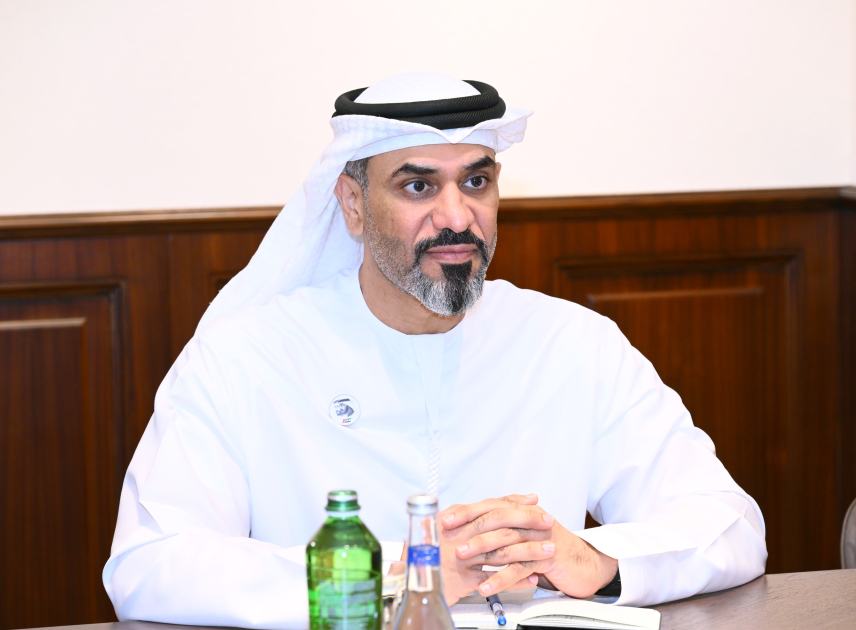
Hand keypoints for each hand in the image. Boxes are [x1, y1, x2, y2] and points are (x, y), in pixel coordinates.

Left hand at [439, 494, 617, 603]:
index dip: (466, 510)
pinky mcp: (547, 556)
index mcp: (521, 512)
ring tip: (462, 558)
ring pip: (506, 540)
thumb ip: (500, 531)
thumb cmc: (549, 550)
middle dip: (470, 525)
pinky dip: (502, 577)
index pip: (489, 506)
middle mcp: (529, 520)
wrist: (584, 564)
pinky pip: (520, 567)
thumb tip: (469, 529)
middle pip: (496, 517)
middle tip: (449, 534)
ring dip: (481, 549)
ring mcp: (538, 537)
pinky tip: (487, 586)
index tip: (445, 517)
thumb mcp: (522, 537)